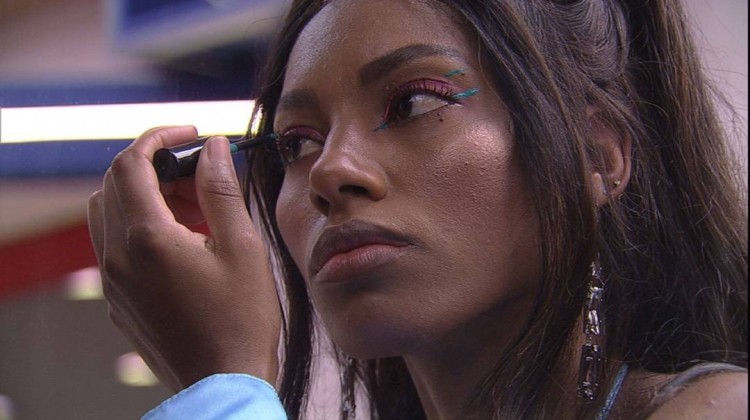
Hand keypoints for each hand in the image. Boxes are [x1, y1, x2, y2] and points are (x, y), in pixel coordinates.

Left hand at [88, 126, 280, 390]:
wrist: (223, 381)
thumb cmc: (241, 318)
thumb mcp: (242, 246)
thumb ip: (221, 189)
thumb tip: (212, 147)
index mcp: (146, 238)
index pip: (132, 163)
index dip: (159, 137)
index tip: (190, 133)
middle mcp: (117, 256)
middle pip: (115, 183)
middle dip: (155, 165)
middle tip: (199, 173)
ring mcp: (113, 281)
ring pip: (108, 212)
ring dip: (145, 194)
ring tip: (194, 208)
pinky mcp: (117, 299)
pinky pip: (113, 244)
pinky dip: (139, 224)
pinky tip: (182, 240)